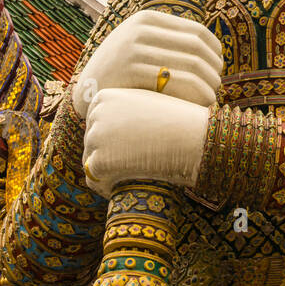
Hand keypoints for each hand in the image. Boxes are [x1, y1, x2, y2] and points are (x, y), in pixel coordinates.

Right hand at [72, 9, 222, 117]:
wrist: (86, 90)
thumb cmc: (121, 71)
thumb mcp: (139, 44)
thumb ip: (166, 39)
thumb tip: (211, 46)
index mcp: (146, 18)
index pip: (197, 31)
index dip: (214, 51)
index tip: (217, 67)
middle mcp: (141, 29)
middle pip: (196, 48)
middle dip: (213, 69)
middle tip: (217, 86)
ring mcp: (134, 49)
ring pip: (191, 65)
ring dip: (208, 84)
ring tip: (211, 97)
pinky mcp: (131, 71)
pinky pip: (176, 81)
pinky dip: (195, 94)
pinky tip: (201, 105)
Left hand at [82, 87, 208, 198]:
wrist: (194, 136)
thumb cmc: (178, 121)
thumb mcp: (146, 103)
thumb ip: (124, 111)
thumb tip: (111, 132)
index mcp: (105, 97)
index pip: (95, 123)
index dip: (110, 140)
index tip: (129, 149)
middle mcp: (96, 113)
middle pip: (91, 142)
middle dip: (107, 156)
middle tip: (132, 167)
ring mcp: (96, 136)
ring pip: (90, 161)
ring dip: (106, 172)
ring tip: (129, 178)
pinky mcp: (100, 160)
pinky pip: (94, 179)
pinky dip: (105, 186)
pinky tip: (124, 188)